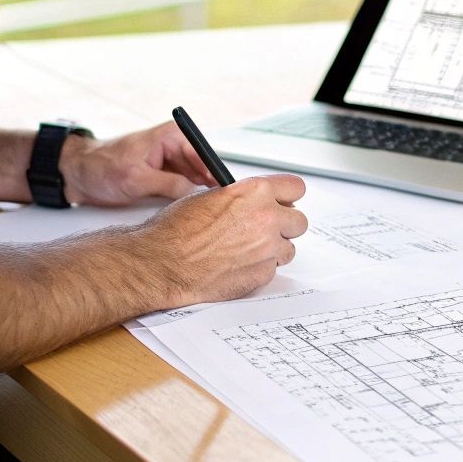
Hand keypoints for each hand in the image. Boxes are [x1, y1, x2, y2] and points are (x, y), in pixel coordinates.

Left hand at [61, 120, 218, 206]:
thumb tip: (196, 194)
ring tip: (202, 212)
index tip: (224, 191)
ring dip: (197, 196)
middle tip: (215, 208)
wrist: (77, 174)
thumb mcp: (136, 179)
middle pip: (204, 169)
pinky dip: (186, 200)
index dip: (216, 174)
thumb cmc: (100, 167)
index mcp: (171, 136)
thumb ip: (170, 185)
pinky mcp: (164, 176)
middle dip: (209, 187)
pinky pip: (184, 188)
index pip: (204, 154)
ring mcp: (170, 162)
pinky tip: (188, 212)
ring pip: (196, 182)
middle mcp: (174, 146)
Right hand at [137, 174, 307, 306]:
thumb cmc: (177, 229)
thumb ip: (243, 197)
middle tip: (265, 229)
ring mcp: (267, 248)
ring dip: (273, 249)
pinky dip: (259, 268)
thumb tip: (257, 201)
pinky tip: (238, 264)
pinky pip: (273, 268)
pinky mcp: (263, 273)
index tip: (284, 202)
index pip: (295, 187)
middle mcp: (267, 218)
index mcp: (255, 192)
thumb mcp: (212, 196)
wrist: (163, 262)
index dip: (288, 196)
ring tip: (246, 249)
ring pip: (288, 248)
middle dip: (284, 225)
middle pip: (299, 221)